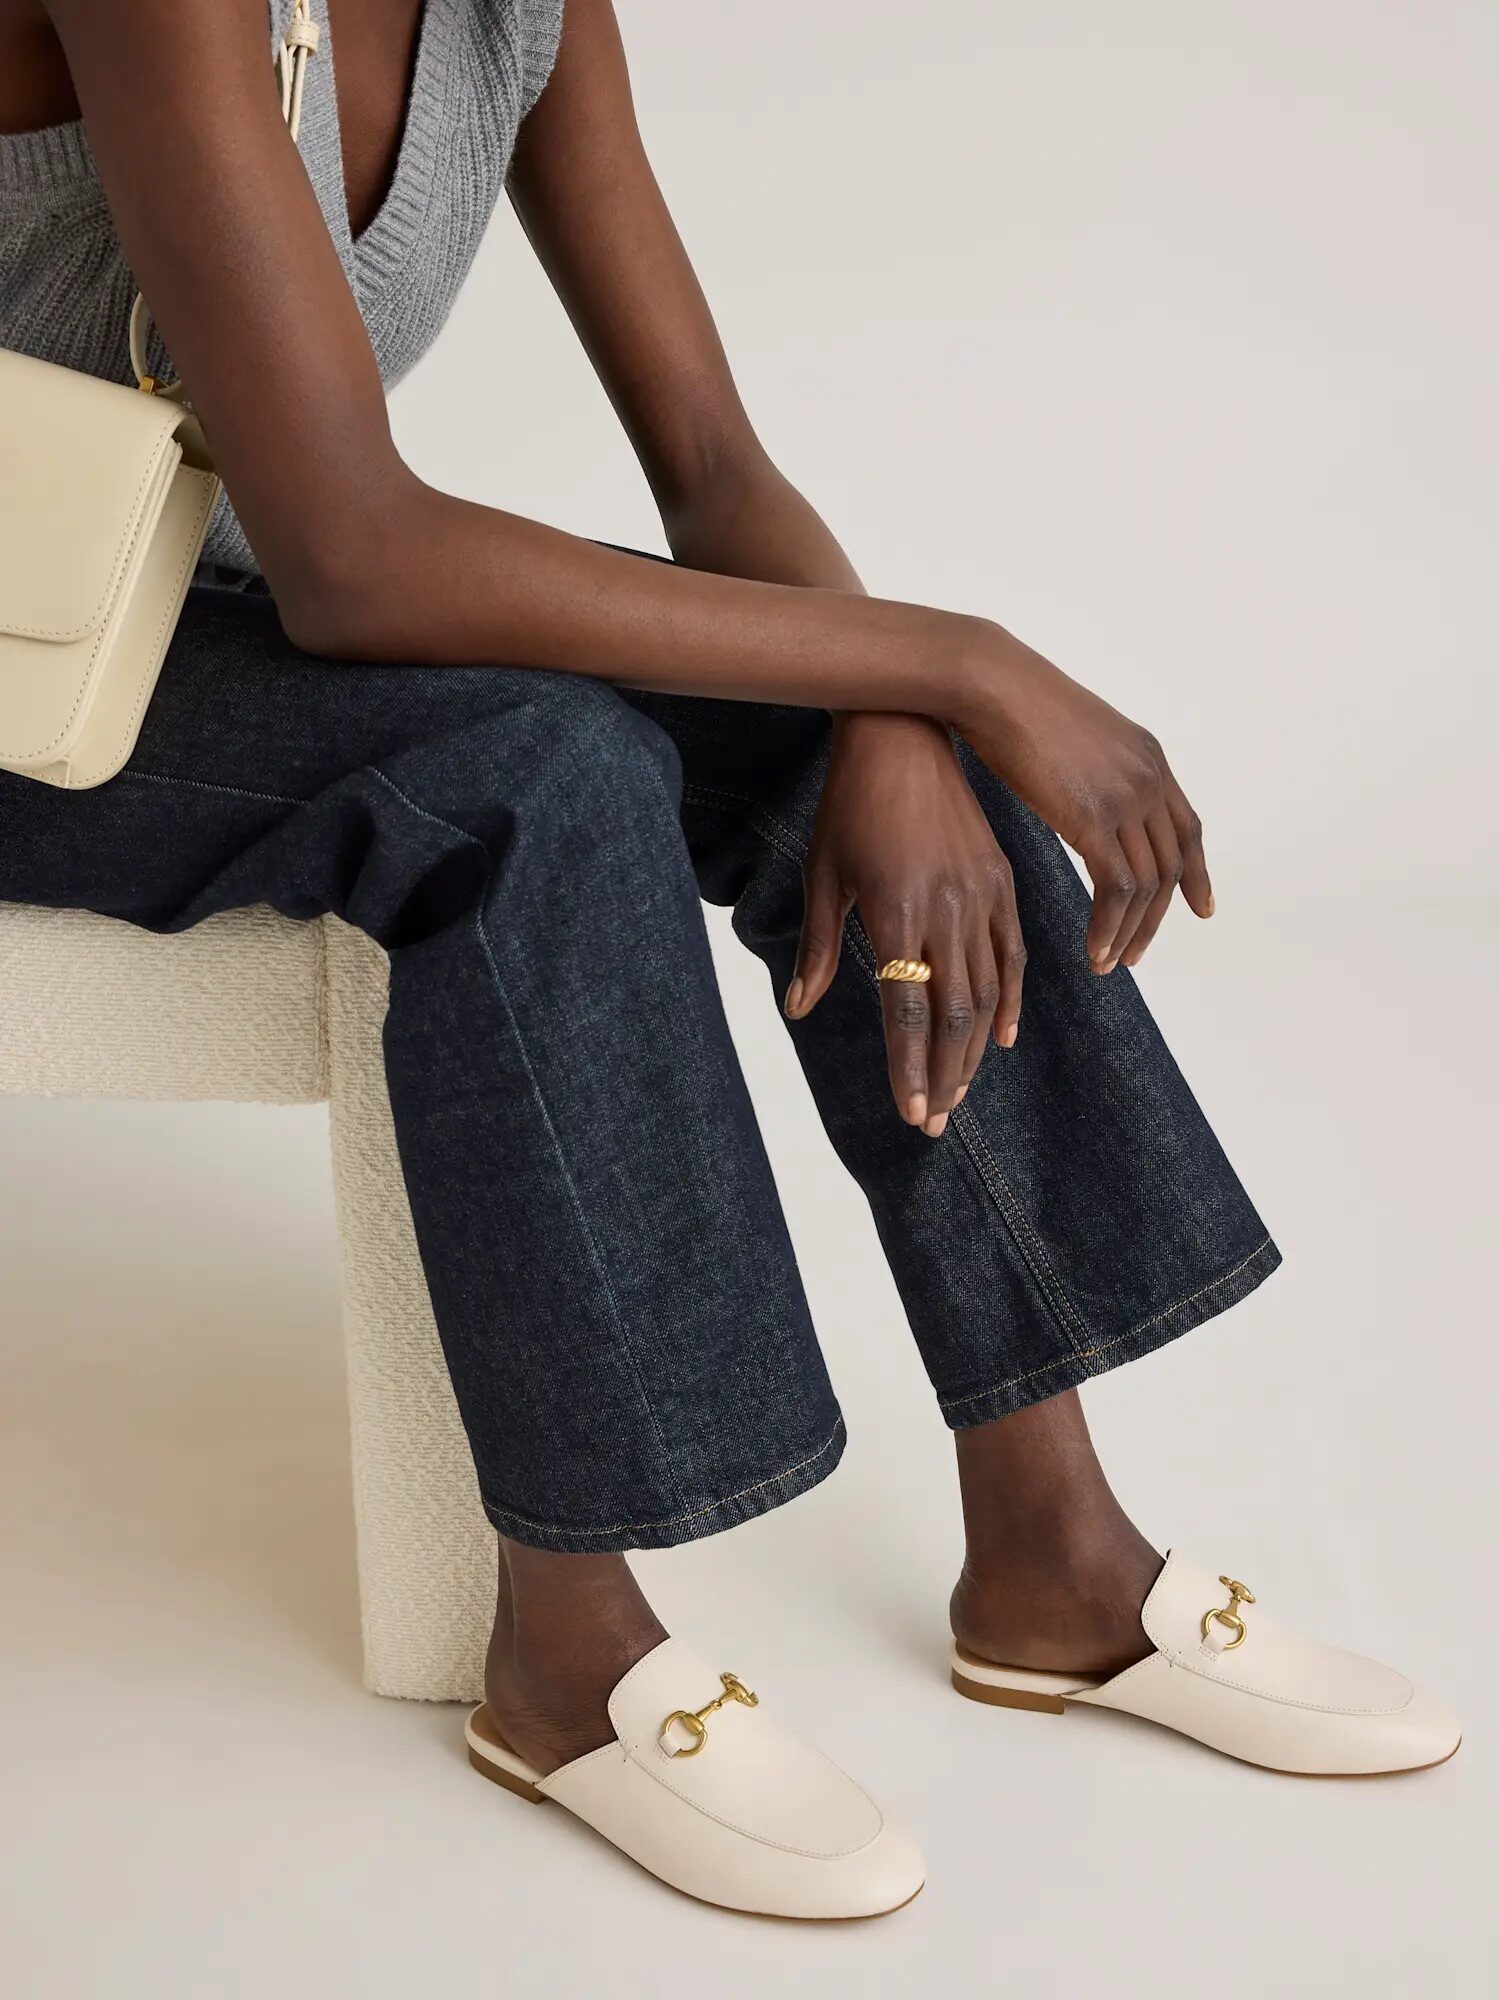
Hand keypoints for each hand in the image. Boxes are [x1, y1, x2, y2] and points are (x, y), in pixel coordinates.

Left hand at [786, 713, 1025, 1135]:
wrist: (904, 737)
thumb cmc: (849, 805)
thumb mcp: (823, 874)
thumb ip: (818, 948)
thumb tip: (799, 1009)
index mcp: (896, 911)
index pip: (907, 1011)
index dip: (910, 1068)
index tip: (912, 1113)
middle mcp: (947, 910)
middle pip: (953, 1013)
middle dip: (945, 1074)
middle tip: (935, 1121)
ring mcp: (982, 896)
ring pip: (987, 991)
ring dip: (973, 1049)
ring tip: (960, 1091)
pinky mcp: (1003, 881)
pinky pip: (1014, 953)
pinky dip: (1011, 999)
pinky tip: (1001, 1037)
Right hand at [951, 625, 1212, 969]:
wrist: (991, 685)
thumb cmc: (1010, 704)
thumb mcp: (1071, 738)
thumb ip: (1092, 771)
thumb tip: (1082, 794)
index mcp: (1147, 757)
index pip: (1186, 827)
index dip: (1197, 872)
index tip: (1200, 907)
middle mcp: (1148, 778)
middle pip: (1172, 864)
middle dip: (1158, 917)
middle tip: (1135, 953)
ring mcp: (1126, 798)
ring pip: (1148, 884)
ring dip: (1131, 931)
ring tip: (1109, 961)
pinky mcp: (1095, 819)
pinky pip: (1118, 889)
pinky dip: (1108, 925)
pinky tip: (1093, 948)